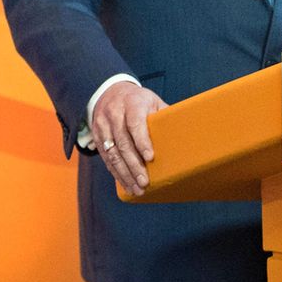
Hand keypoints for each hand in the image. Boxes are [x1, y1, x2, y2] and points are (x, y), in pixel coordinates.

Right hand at [91, 80, 165, 195]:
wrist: (109, 92)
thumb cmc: (137, 100)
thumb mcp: (152, 101)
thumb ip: (164, 115)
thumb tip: (185, 133)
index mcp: (131, 103)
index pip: (134, 123)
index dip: (142, 141)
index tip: (150, 157)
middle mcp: (114, 114)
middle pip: (123, 142)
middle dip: (134, 165)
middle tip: (144, 182)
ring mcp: (103, 125)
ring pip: (112, 153)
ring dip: (125, 173)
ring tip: (137, 189)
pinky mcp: (96, 136)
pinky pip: (106, 158)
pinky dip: (116, 173)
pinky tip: (126, 184)